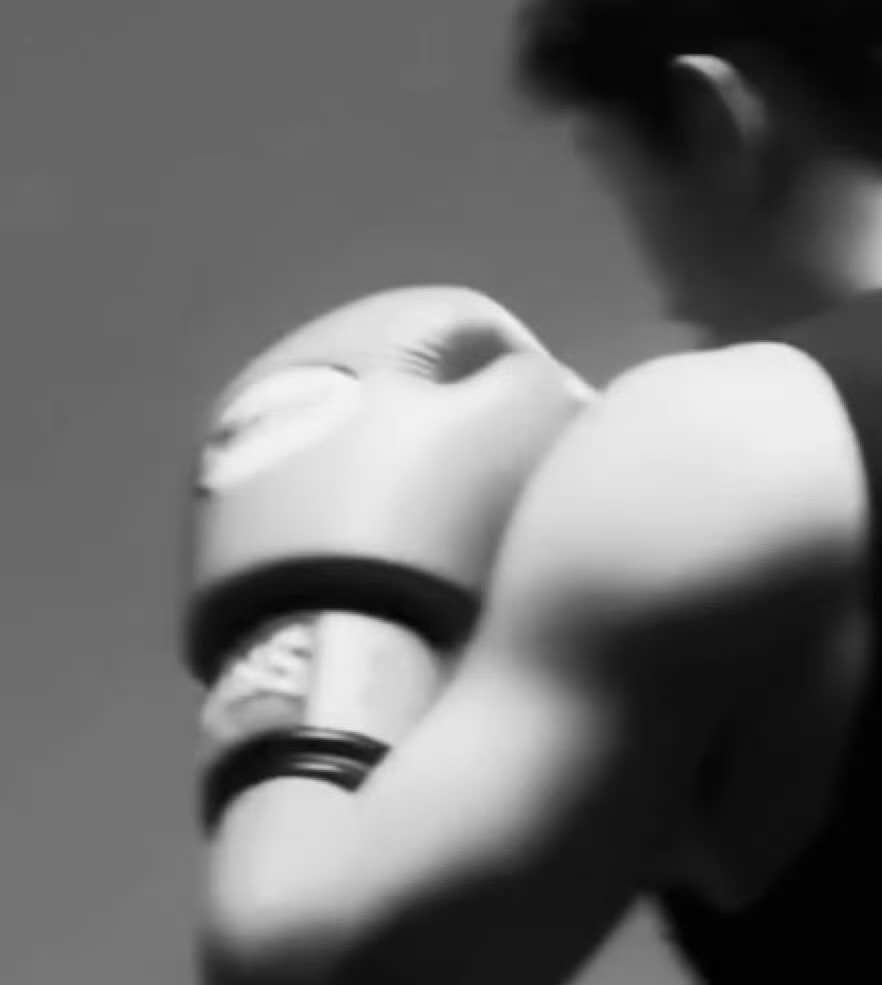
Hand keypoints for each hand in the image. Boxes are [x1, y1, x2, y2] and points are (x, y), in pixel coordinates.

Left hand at [185, 287, 592, 802]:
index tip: (557, 444)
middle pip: (404, 376)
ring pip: (355, 435)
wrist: (323, 665)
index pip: (470, 319)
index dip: (533, 376)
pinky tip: (389, 568)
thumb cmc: (434, 530)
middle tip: (507, 489)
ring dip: (407, 469)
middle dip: (463, 422)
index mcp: (349, 332)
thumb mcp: (519, 434)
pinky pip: (315, 496)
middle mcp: (275, 371)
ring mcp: (233, 454)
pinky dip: (360, 517)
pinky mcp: (219, 525)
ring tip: (448, 537)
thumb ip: (539, 380)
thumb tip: (538, 384)